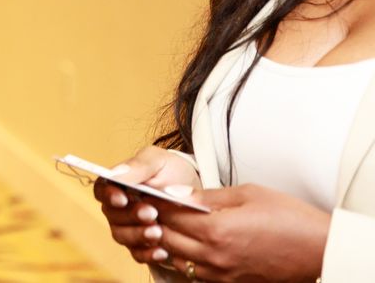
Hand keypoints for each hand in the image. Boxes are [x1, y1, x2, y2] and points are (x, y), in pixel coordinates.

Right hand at [94, 145, 201, 266]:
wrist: (195, 194)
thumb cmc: (171, 171)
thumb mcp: (157, 160)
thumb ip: (138, 166)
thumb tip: (116, 173)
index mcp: (116, 184)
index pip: (101, 190)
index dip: (108, 196)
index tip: (122, 199)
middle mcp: (118, 208)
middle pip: (112, 216)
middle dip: (131, 216)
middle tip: (152, 214)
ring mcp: (129, 228)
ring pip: (123, 236)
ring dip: (138, 236)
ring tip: (158, 232)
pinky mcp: (143, 245)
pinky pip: (138, 254)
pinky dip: (148, 254)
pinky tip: (162, 252)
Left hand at [154, 183, 328, 281]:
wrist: (321, 250)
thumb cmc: (289, 217)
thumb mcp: (247, 194)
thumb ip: (206, 196)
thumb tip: (173, 193)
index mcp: (216, 231)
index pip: (169, 216)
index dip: (154, 202)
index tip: (145, 192)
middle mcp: (214, 256)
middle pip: (167, 238)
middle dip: (154, 221)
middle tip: (147, 206)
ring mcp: (222, 273)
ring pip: (177, 259)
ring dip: (166, 241)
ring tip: (163, 223)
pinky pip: (194, 273)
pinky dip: (184, 258)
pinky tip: (185, 244)